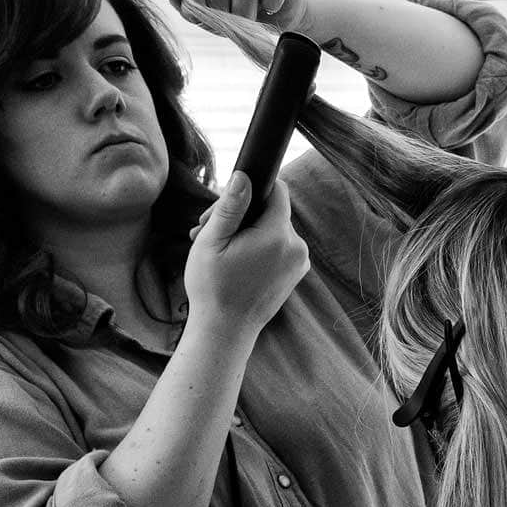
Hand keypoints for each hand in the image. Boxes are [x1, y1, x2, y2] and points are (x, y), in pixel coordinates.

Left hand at [161, 0, 307, 28]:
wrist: (276, 12)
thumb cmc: (234, 7)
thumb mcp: (204, 8)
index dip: (197, 5)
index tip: (208, 15)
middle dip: (224, 13)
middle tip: (232, 21)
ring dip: (247, 13)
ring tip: (250, 19)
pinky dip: (272, 2)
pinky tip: (270, 7)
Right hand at [183, 173, 310, 346]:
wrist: (226, 329)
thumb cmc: (213, 286)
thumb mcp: (212, 240)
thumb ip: (231, 206)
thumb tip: (244, 176)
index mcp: (279, 236)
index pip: (278, 192)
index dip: (252, 189)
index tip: (228, 203)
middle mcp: (297, 248)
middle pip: (272, 212)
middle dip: (241, 215)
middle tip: (207, 230)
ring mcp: (300, 263)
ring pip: (273, 230)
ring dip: (246, 232)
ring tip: (218, 249)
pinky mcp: (295, 274)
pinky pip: (278, 248)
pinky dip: (257, 248)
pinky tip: (234, 260)